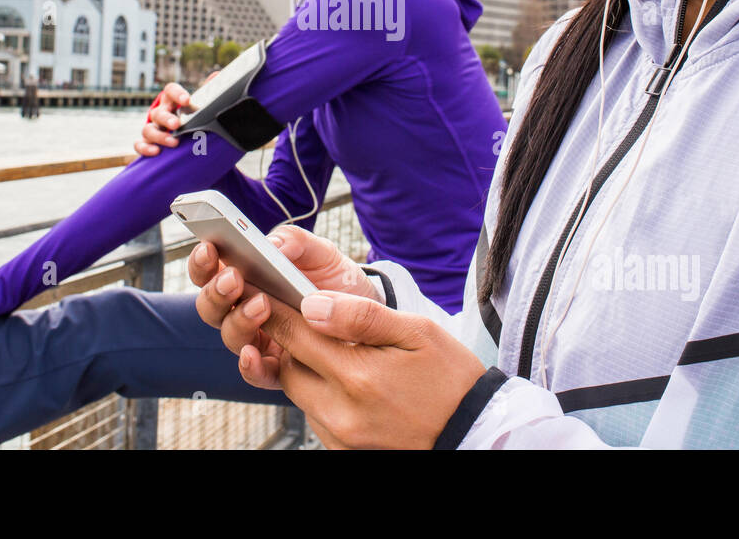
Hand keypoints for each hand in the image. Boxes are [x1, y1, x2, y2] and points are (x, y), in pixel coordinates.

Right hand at [135, 78, 206, 155]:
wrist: (179, 132)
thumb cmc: (189, 114)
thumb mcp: (197, 103)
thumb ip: (207, 90)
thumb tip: (216, 74)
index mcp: (172, 101)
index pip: (170, 91)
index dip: (177, 94)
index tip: (187, 100)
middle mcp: (160, 113)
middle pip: (158, 112)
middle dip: (166, 118)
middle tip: (176, 124)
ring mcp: (152, 128)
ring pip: (148, 129)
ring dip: (159, 136)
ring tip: (173, 143)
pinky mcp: (147, 142)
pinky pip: (139, 144)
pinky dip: (145, 148)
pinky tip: (156, 152)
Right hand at [188, 226, 378, 390]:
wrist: (367, 313)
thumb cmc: (335, 279)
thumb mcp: (321, 252)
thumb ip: (296, 241)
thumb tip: (271, 244)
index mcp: (247, 278)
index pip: (210, 271)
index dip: (202, 261)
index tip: (209, 248)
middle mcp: (244, 311)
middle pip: (211, 306)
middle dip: (216, 292)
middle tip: (234, 278)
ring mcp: (260, 340)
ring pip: (230, 336)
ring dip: (238, 320)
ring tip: (261, 304)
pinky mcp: (279, 369)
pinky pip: (256, 373)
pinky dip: (249, 366)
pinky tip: (253, 355)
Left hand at [223, 288, 486, 448]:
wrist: (475, 434)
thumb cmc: (452, 380)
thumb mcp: (418, 334)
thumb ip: (361, 317)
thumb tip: (313, 304)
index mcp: (359, 376)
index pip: (295, 335)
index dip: (274, 308)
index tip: (262, 288)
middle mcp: (341, 413)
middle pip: (289, 365)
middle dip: (288, 338)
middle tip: (298, 314)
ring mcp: (340, 437)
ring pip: (299, 391)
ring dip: (305, 366)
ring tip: (328, 345)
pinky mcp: (344, 450)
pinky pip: (315, 414)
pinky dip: (321, 392)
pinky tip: (345, 378)